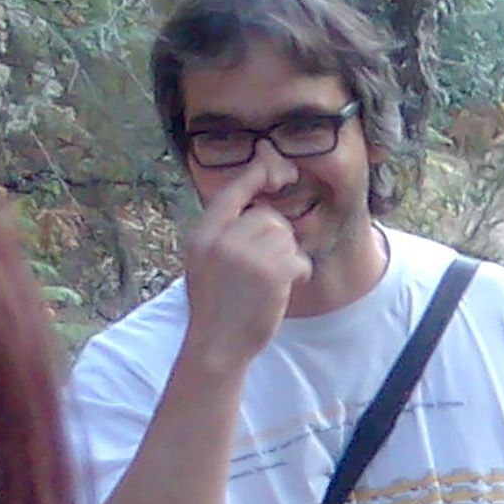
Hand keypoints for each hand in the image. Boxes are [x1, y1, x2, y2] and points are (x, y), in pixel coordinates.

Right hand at [180, 154, 308, 365]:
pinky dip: (300, 272)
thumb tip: (258, 208)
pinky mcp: (270, 274)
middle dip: (277, 237)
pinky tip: (288, 287)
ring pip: (286, 236)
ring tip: (274, 280)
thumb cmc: (215, 305)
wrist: (217, 344)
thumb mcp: (203, 262)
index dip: (255, 175)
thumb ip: (222, 234)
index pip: (232, 193)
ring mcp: (246, 256)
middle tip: (270, 264)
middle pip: (268, 216)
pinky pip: (298, 258)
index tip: (270, 159)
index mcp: (203, 234)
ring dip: (289, 256)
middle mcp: (222, 240)